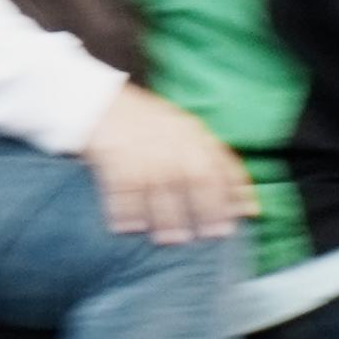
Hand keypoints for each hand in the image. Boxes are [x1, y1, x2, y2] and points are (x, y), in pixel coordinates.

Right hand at [82, 87, 257, 242]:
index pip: (221, 161)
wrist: (90, 98)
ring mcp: (142, 144)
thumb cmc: (138, 121)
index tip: (248, 214)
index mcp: (190, 130)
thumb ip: (201, 155)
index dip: (237, 189)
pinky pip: (122, 187)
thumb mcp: (175, 128)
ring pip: (161, 187)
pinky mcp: (112, 152)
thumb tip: (232, 194)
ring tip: (170, 239)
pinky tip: (127, 228)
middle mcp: (171, 137)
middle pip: (196, 177)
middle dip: (207, 208)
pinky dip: (125, 210)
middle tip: (212, 235)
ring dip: (167, 217)